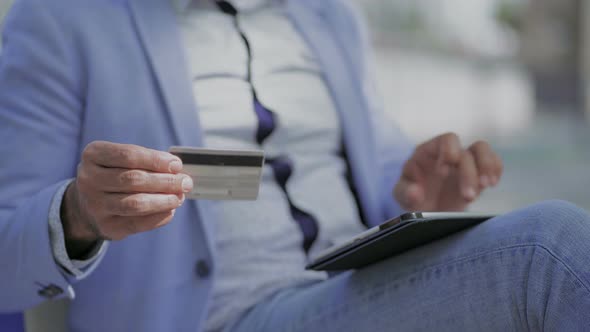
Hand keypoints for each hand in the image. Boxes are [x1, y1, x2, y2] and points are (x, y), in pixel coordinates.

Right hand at [61, 141, 193, 257]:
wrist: (88, 204)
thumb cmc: (115, 174)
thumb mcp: (122, 160)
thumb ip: (147, 161)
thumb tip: (177, 170)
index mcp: (93, 155)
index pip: (129, 155)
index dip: (156, 160)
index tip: (177, 165)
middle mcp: (89, 180)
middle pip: (133, 179)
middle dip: (165, 181)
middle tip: (185, 182)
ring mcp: (95, 205)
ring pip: (135, 203)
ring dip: (163, 200)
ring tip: (179, 197)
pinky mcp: (106, 226)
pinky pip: (137, 223)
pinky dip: (158, 217)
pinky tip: (170, 211)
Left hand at [394, 133, 502, 211]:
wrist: (427, 211)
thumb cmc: (412, 197)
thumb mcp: (402, 196)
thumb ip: (405, 193)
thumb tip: (416, 192)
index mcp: (428, 152)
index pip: (445, 140)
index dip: (448, 152)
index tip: (443, 173)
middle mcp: (448, 153)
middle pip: (465, 151)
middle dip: (468, 173)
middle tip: (467, 196)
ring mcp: (464, 162)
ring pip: (482, 150)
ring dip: (487, 166)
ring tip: (486, 186)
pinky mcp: (478, 173)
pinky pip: (493, 162)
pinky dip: (496, 170)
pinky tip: (492, 184)